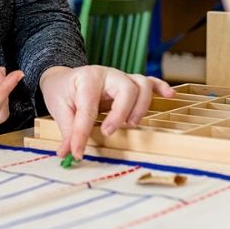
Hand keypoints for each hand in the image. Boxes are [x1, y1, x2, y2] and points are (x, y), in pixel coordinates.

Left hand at [39, 65, 172, 159]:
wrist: (64, 77)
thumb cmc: (62, 91)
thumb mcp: (59, 108)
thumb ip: (67, 130)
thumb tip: (67, 153)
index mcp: (87, 79)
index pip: (88, 108)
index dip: (82, 133)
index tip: (78, 152)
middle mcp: (107, 75)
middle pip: (126, 88)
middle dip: (121, 112)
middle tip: (108, 132)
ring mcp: (121, 77)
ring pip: (142, 85)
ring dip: (141, 106)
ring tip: (132, 125)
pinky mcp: (130, 83)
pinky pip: (150, 82)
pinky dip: (161, 88)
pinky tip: (170, 96)